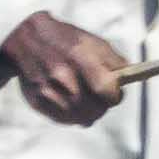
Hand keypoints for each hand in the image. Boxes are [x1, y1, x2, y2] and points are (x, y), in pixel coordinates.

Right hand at [0, 13, 127, 127]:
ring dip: (88, 113)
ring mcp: (48, 91)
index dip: (114, 95)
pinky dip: (72, 116)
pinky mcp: (36, 101)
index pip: (107, 91)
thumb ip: (115, 63)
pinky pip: (63, 120)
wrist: (27, 39)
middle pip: (95, 109)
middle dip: (102, 106)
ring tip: (88, 102)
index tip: (114, 92)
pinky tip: (73, 105)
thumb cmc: (67, 41)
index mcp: (81, 59)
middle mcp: (63, 77)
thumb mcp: (94, 43)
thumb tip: (130, 79)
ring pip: (80, 118)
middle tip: (101, 99)